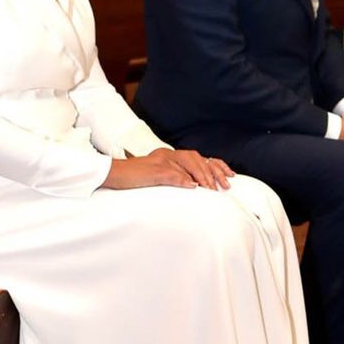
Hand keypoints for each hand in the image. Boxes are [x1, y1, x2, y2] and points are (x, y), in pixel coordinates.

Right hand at [102, 148, 233, 190]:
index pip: (198, 158)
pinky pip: (171, 174)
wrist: (114, 175)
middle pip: (196, 159)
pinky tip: (192, 187)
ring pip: (187, 164)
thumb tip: (193, 186)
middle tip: (223, 186)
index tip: (230, 176)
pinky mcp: (153, 170)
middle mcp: (167, 155)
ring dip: (201, 176)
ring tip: (210, 188)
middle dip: (213, 172)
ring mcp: (160, 161)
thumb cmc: (135, 179)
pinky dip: (183, 180)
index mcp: (170, 156)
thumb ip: (175, 178)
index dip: (216, 166)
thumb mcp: (158, 178)